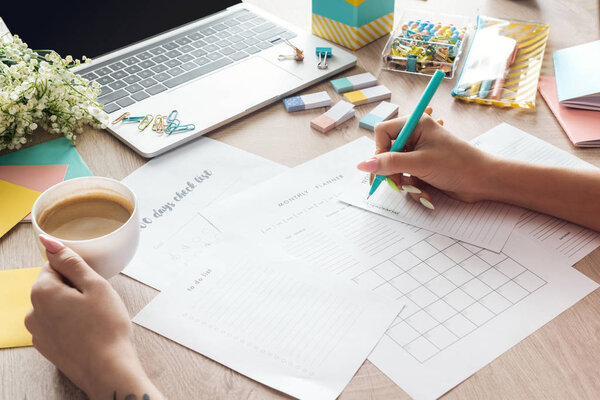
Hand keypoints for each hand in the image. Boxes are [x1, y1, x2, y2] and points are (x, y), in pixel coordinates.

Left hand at [25, 235, 162, 399]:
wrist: (107, 369)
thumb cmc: (106, 327)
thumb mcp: (95, 285)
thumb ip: (71, 261)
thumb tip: (49, 242)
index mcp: (43, 292)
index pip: (54, 266)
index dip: (77, 271)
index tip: (92, 282)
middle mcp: (33, 311)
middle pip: (54, 286)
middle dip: (75, 288)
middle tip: (98, 300)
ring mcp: (38, 332)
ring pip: (55, 306)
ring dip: (72, 306)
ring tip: (95, 317)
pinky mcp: (47, 347)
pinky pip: (57, 324)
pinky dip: (71, 323)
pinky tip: (88, 330)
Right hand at [357, 108, 496, 208]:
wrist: (484, 181)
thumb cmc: (458, 164)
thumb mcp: (419, 163)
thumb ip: (389, 164)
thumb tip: (363, 165)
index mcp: (415, 124)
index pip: (382, 133)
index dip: (379, 151)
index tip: (382, 168)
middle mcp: (415, 136)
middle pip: (386, 153)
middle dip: (391, 172)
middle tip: (396, 185)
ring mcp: (419, 153)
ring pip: (395, 169)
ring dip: (404, 183)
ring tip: (418, 190)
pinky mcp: (423, 169)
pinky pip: (406, 178)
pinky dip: (413, 189)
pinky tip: (426, 194)